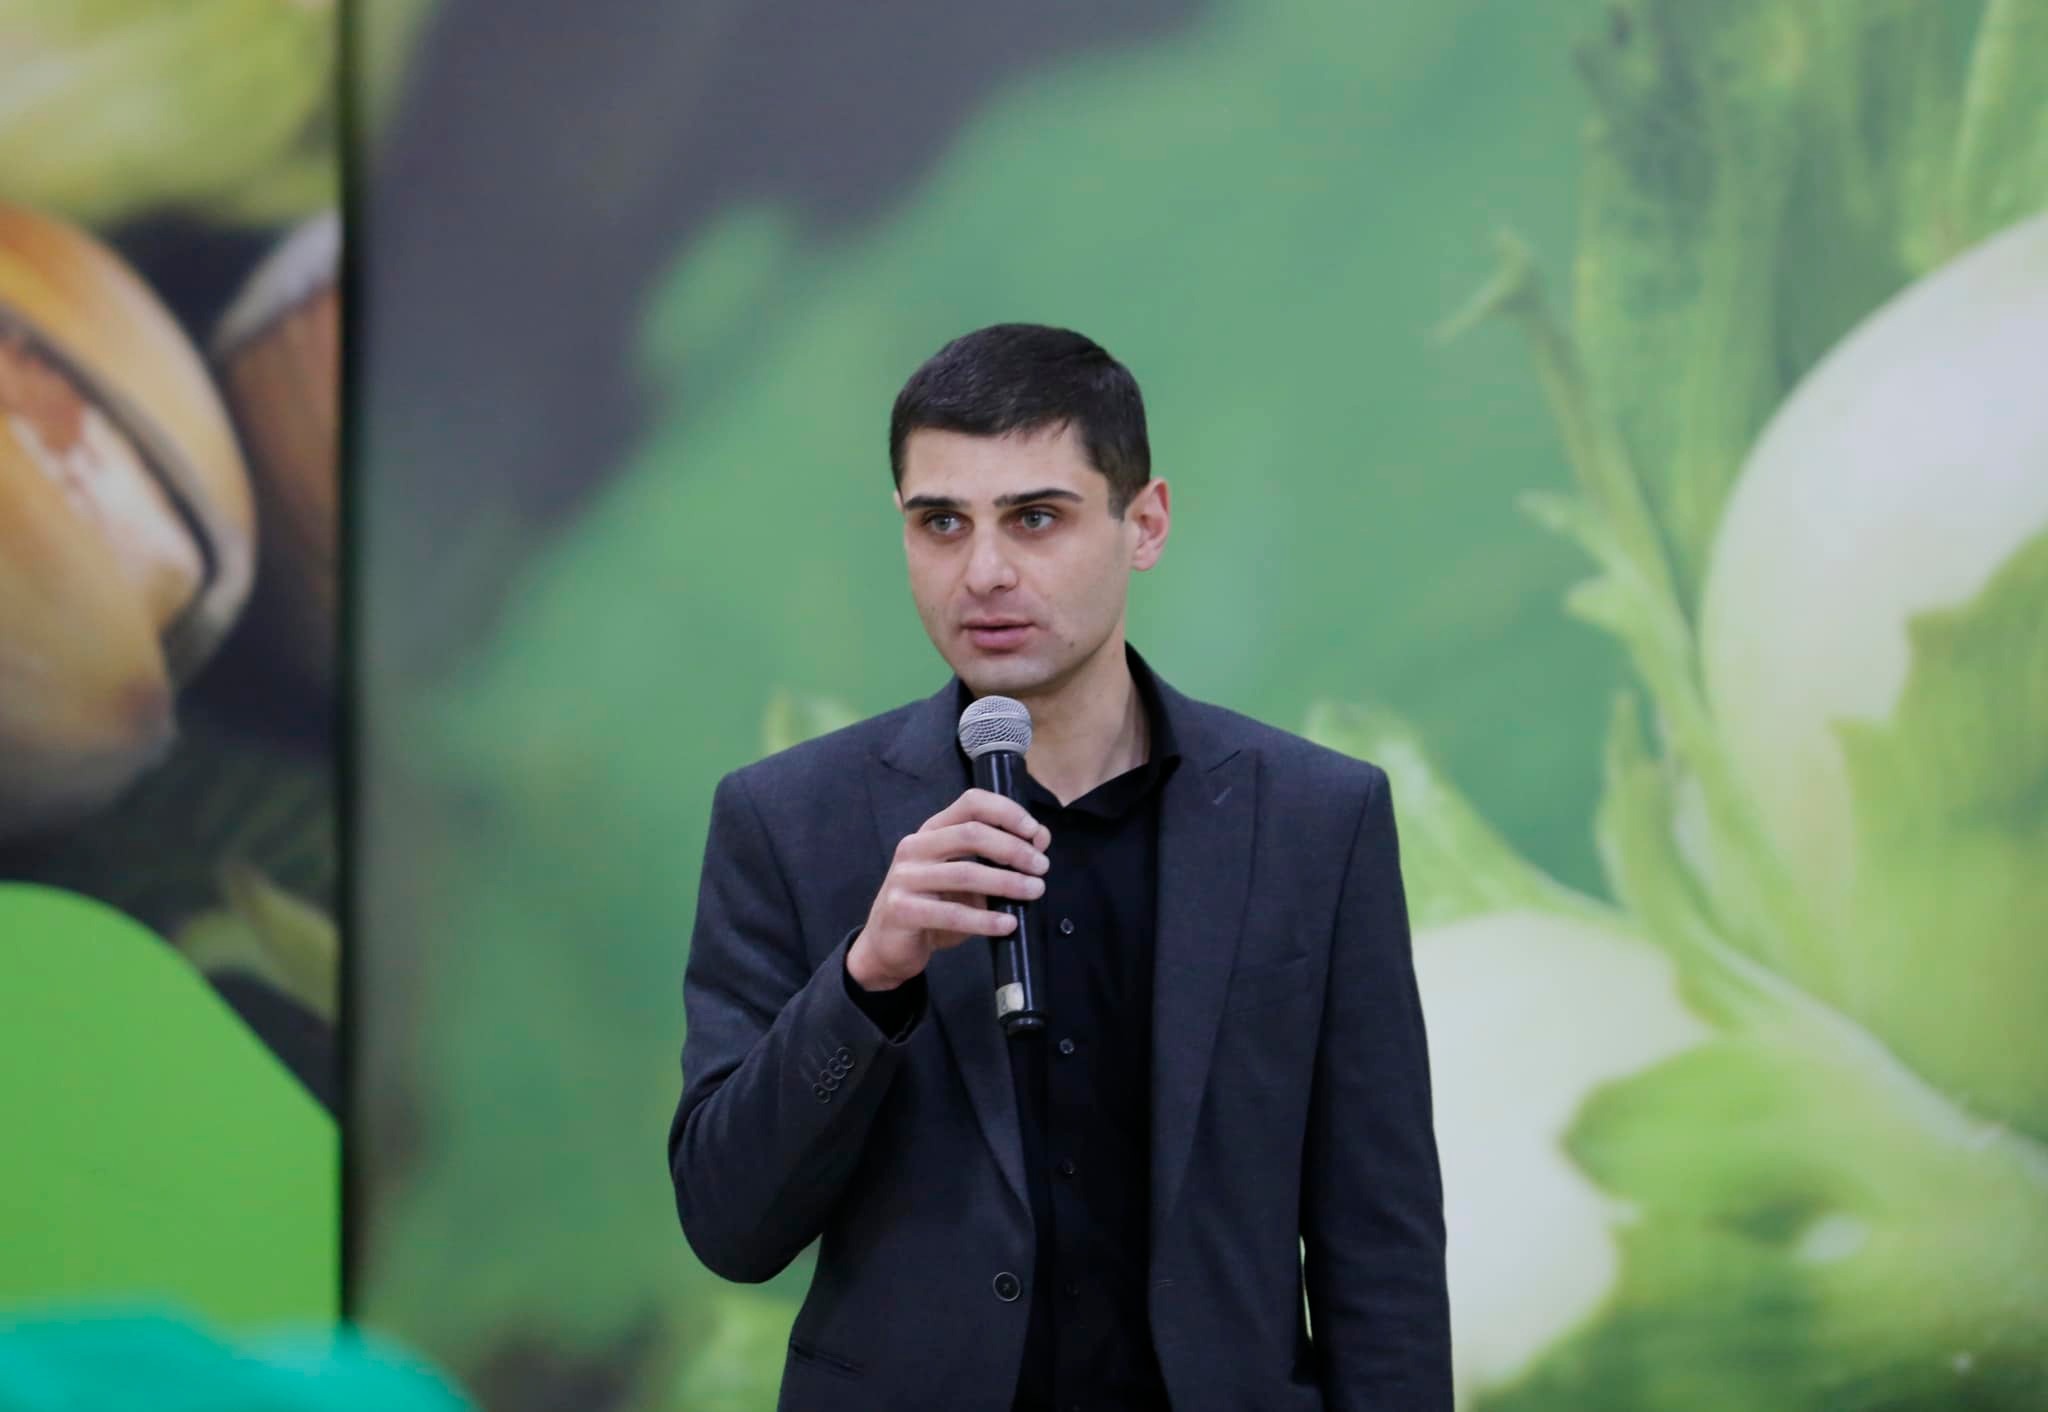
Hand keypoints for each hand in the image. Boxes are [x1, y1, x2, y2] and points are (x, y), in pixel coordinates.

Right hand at [846, 789, 1050, 990]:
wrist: (888, 946)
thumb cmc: (933, 906)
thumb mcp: (966, 878)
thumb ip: (997, 858)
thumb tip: (1040, 838)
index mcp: (932, 831)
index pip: (970, 803)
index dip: (1006, 811)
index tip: (1035, 831)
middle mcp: (915, 847)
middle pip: (970, 833)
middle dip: (1013, 848)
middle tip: (1041, 867)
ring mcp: (905, 878)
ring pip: (965, 873)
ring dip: (1007, 882)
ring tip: (1034, 891)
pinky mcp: (901, 910)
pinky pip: (952, 913)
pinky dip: (986, 920)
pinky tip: (1008, 924)